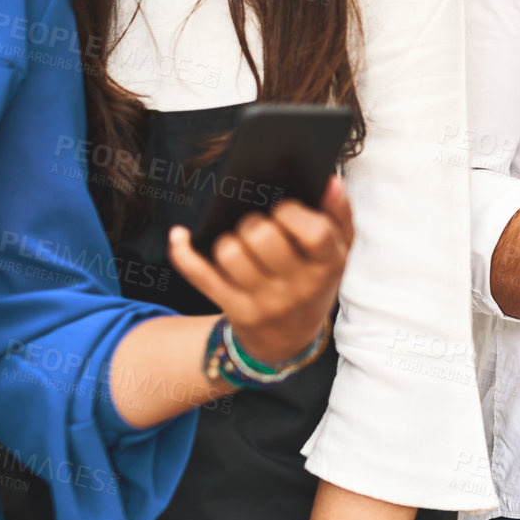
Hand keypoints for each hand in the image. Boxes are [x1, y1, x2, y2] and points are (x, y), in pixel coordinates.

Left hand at [168, 176, 353, 362]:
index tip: (283, 209)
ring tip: (239, 242)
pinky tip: (180, 236)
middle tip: (258, 225)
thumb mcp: (338, 252)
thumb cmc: (314, 280)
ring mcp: (266, 303)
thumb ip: (338, 214)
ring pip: (230, 253)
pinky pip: (200, 275)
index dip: (292, 212)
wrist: (290, 338)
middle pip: (263, 238)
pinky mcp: (235, 311)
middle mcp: (298, 288)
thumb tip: (330, 181)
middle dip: (254, 221)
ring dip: (228, 239)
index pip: (314, 233)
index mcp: (328, 266)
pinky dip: (184, 252)